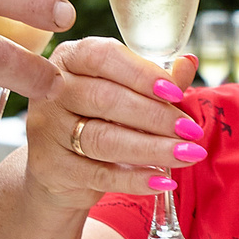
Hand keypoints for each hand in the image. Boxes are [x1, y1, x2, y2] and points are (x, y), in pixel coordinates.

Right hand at [18, 38, 200, 212]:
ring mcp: (47, 130)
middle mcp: (52, 91)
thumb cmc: (97, 119)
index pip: (103, 57)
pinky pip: (99, 174)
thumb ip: (154, 79)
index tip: (175, 91)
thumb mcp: (124, 93)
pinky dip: (134, 178)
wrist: (59, 168)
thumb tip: (187, 64)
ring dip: (151, 148)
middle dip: (155, 116)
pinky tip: (162, 180)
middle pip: (105, 99)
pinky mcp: (52, 168)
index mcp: (70, 59)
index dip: (141, 73)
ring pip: (103, 139)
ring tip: (186, 154)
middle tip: (190, 130)